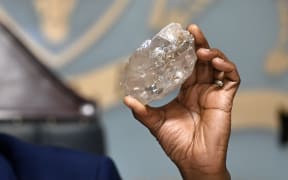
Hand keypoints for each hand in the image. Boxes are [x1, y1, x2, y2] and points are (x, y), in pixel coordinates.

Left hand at [124, 24, 239, 179]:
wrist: (193, 161)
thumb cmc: (176, 143)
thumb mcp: (156, 123)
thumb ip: (142, 111)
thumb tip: (126, 98)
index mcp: (186, 92)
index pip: (187, 66)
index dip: (184, 52)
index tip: (178, 39)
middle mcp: (200, 90)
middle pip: (202, 60)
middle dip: (199, 44)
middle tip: (192, 30)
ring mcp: (214, 93)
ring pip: (218, 65)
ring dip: (212, 53)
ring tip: (201, 49)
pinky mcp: (225, 100)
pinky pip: (232, 78)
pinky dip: (227, 67)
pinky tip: (215, 62)